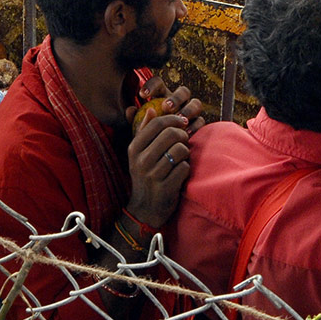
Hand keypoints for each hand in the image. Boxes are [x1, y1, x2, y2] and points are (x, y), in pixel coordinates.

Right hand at [125, 113, 191, 228]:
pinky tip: (181, 172)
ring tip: (182, 157)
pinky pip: (184, 167)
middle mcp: (141, 161)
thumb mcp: (138, 155)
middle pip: (171, 134)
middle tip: (184, 140)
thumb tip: (151, 109)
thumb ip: (144, 131)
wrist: (145, 210)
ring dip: (185, 152)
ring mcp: (153, 175)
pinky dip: (186, 168)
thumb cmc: (145, 177)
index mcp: (134, 149)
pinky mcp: (166, 187)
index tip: (182, 122)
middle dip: (182, 135)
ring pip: (180, 150)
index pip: (156, 123)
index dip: (173, 119)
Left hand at [130, 76, 205, 134]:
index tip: (142, 94)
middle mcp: (180, 102)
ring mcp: (192, 113)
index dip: (152, 85)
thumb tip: (130, 109)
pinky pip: (201, 121)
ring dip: (188, 110)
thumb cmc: (150, 141)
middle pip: (183, 91)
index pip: (159, 83)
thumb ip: (136, 120)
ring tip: (178, 119)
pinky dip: (195, 126)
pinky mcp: (199, 125)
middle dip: (175, 97)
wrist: (163, 158)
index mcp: (163, 97)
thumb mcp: (141, 131)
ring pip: (196, 103)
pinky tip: (186, 132)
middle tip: (165, 107)